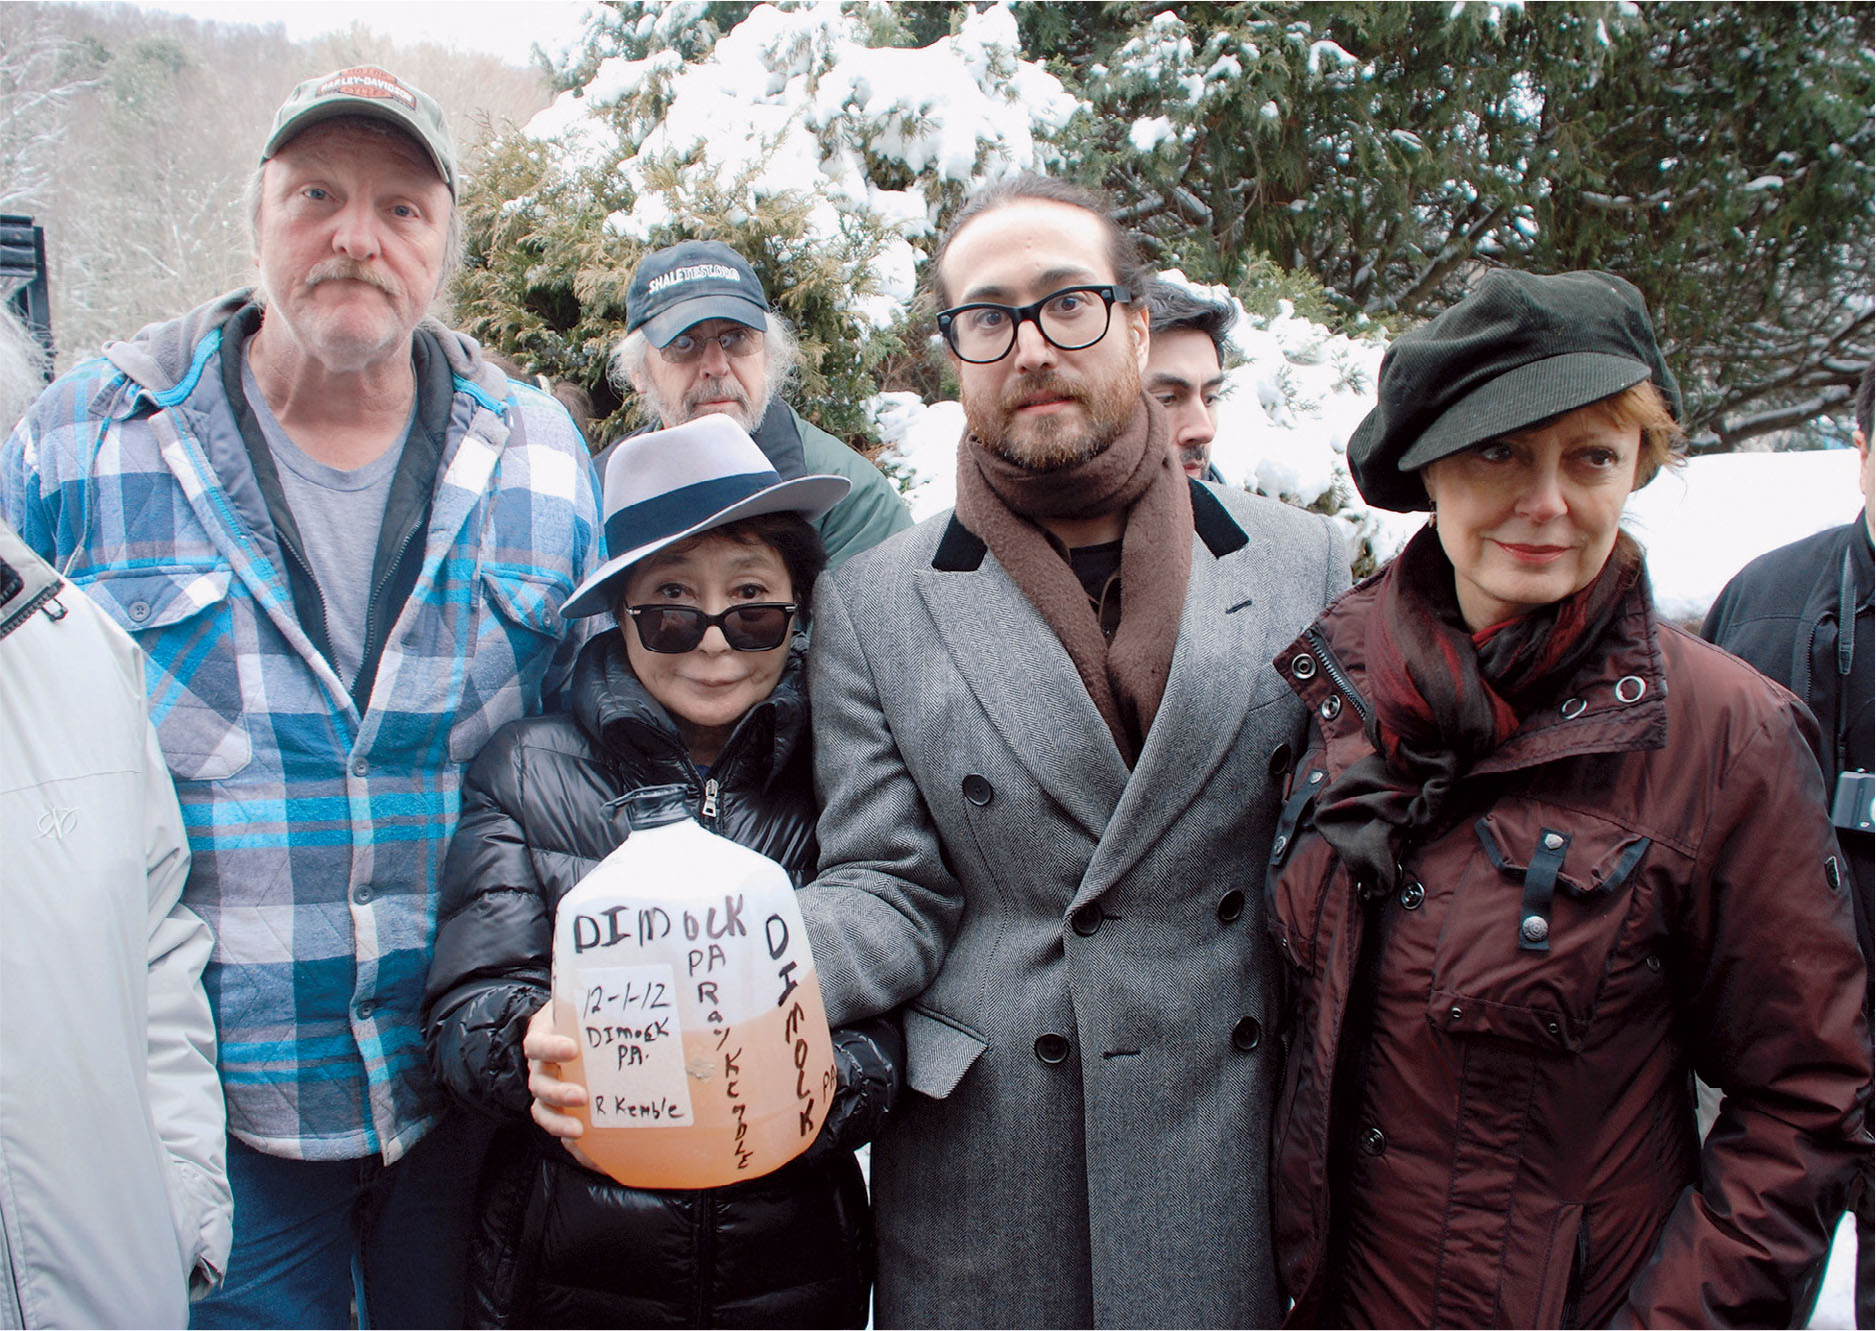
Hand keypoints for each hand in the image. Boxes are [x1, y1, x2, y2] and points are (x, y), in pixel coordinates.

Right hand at [524, 1002, 598, 1169]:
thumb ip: (599, 1003)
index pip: (538, 1044)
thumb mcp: (583, 1004)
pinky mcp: (556, 1108)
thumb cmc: (581, 1015)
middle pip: (539, 1084)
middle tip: (582, 1096)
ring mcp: (545, 1089)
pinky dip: (570, 1143)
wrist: (569, 1026)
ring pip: (542, 1110)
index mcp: (543, 1037)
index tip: (572, 1049)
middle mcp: (540, 1067)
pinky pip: (558, 1128)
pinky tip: (589, 1153)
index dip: (550, 1048)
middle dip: (559, 1093)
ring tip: (579, 1131)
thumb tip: (634, 990)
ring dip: (559, 1122)